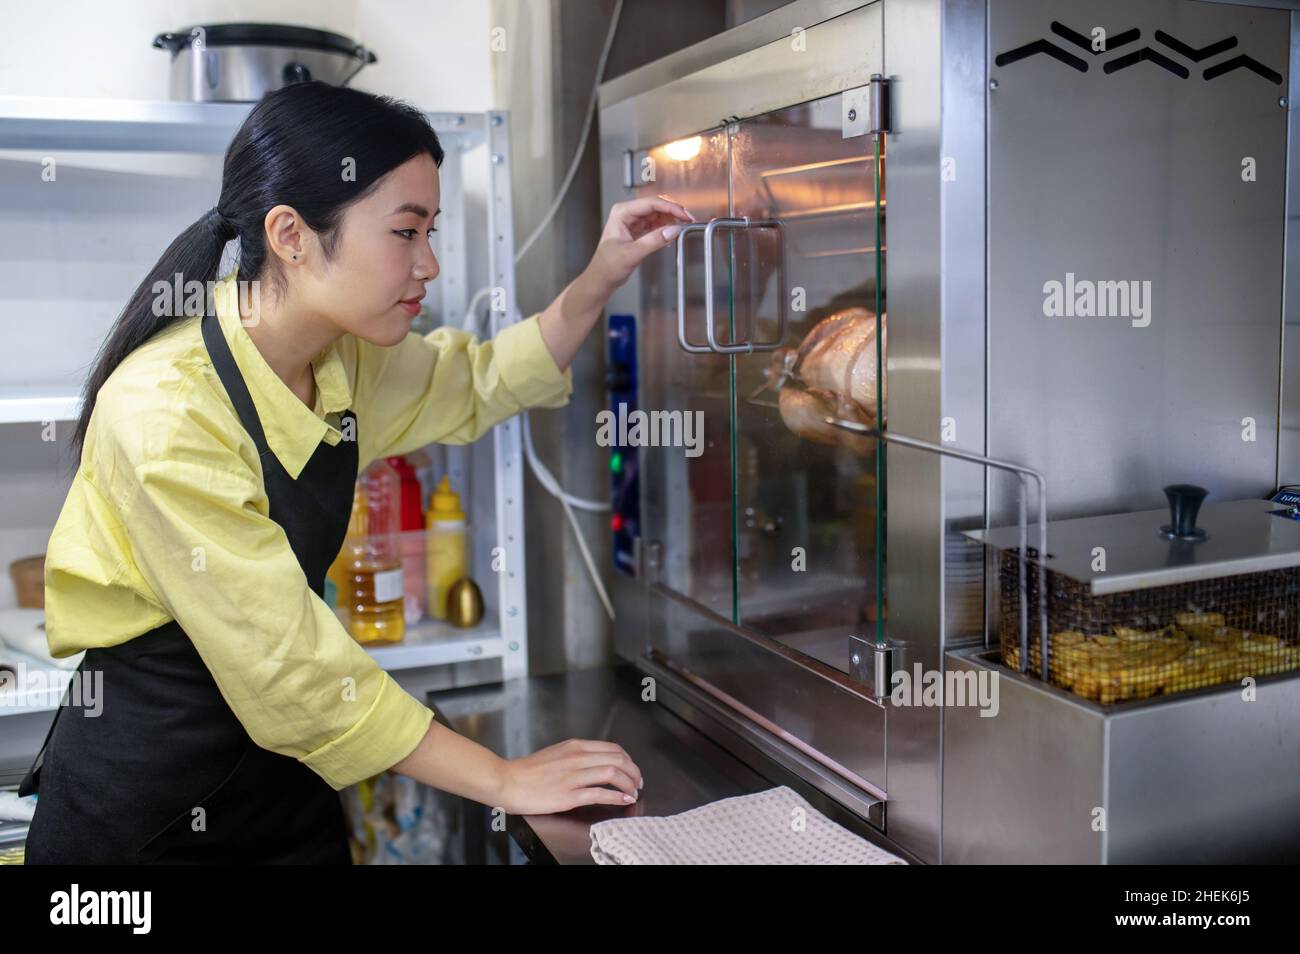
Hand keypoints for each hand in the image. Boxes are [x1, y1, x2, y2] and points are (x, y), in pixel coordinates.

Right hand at [497, 738, 643, 814]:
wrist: (507, 781)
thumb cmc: (527, 771)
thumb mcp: (556, 754)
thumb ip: (576, 756)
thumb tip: (594, 763)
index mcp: (575, 746)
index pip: (613, 748)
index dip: (628, 760)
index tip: (632, 770)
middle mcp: (577, 757)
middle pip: (618, 758)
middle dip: (634, 771)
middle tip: (638, 782)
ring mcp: (573, 776)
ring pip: (613, 772)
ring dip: (629, 783)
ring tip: (633, 792)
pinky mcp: (568, 794)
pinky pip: (600, 793)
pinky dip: (617, 796)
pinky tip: (623, 800)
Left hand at [583, 197, 693, 293]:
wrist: (601, 279)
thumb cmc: (608, 266)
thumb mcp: (633, 253)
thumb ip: (654, 240)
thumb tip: (673, 230)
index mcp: (622, 213)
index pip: (651, 203)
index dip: (670, 208)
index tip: (684, 215)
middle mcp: (627, 213)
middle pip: (656, 206)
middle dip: (673, 212)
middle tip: (688, 220)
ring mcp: (632, 221)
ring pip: (657, 214)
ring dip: (670, 220)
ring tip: (682, 227)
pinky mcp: (637, 230)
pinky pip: (655, 224)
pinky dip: (664, 228)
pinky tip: (671, 235)